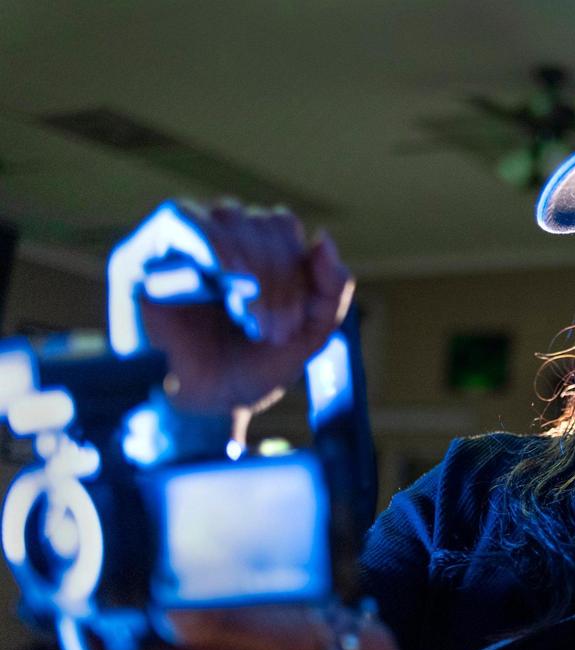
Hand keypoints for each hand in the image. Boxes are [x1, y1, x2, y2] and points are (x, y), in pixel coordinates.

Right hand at [139, 200, 354, 414]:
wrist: (209, 408)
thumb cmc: (254, 368)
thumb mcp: (311, 333)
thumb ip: (331, 290)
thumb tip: (324, 239)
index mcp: (255, 249)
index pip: (281, 226)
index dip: (297, 269)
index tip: (296, 326)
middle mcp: (216, 236)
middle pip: (259, 221)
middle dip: (278, 278)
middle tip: (275, 333)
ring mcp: (178, 243)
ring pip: (227, 215)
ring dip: (253, 266)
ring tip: (253, 320)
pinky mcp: (142, 255)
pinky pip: (180, 222)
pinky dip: (216, 247)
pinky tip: (231, 282)